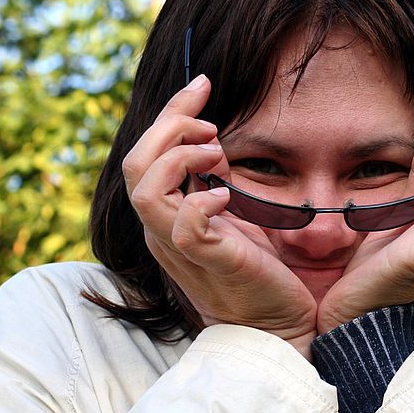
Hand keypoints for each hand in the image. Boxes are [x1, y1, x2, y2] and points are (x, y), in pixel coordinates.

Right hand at [122, 76, 318, 356]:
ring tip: (217, 154)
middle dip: (171, 125)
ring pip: (145, 190)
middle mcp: (162, 230)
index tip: (203, 85)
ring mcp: (180, 249)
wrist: (277, 327)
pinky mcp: (207, 263)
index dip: (171, 113)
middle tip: (212, 124)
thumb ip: (210, 181)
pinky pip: (184, 227)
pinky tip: (227, 194)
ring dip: (181, 157)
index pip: (145, 155)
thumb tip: (210, 143)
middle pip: (136, 164)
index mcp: (166, 216)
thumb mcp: (228, 215)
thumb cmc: (257, 271)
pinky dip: (202, 200)